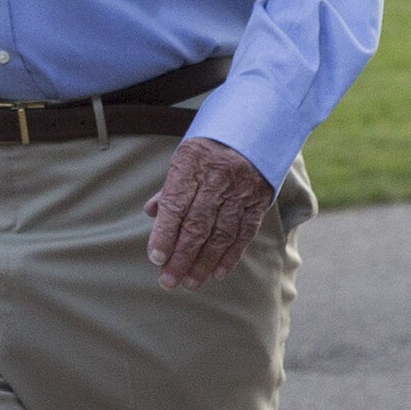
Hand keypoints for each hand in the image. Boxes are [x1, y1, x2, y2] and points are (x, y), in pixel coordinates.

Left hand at [145, 137, 275, 290]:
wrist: (256, 126)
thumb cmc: (211, 146)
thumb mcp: (185, 157)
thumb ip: (170, 187)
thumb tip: (151, 213)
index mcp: (192, 163)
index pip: (175, 205)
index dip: (165, 235)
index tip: (156, 259)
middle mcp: (218, 178)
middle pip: (197, 226)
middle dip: (182, 258)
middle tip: (169, 281)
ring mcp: (241, 190)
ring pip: (220, 234)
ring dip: (204, 263)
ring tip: (190, 282)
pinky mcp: (259, 200)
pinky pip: (244, 233)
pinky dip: (230, 255)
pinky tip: (217, 273)